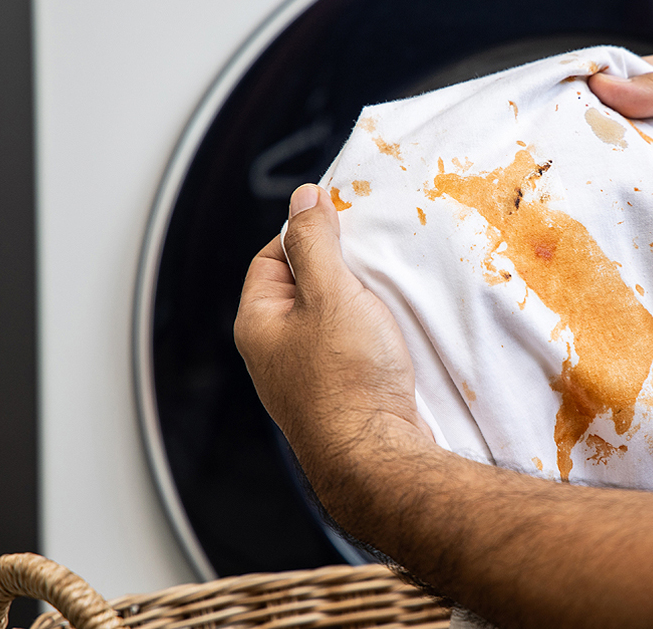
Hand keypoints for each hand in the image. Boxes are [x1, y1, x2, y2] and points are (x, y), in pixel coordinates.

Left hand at [234, 184, 431, 518]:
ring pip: (330, 319)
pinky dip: (371, 333)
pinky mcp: (339, 396)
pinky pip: (350, 349)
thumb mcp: (330, 293)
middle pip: (303, 286)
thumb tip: (303, 197)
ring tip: (387, 295)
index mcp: (257, 323)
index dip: (306, 234)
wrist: (378, 456)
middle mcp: (274, 352)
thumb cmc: (348, 377)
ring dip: (360, 302)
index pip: (272, 256)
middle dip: (339, 268)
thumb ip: (315, 242)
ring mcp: (305, 378)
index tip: (345, 226)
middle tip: (373, 260)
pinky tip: (395, 332)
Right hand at [589, 53, 652, 229]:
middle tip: (574, 152)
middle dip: (594, 141)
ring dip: (616, 179)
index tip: (563, 107)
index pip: (615, 86)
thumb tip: (605, 86)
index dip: (589, 95)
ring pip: (624, 175)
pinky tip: (626, 211)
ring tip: (596, 184)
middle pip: (611, 134)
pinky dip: (639, 210)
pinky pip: (649, 210)